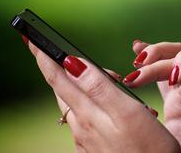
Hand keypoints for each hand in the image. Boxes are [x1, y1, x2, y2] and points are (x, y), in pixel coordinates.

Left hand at [25, 40, 180, 152]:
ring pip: (74, 103)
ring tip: (100, 77)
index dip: (44, 56)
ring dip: (80, 86)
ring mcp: (85, 138)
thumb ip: (98, 88)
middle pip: (63, 90)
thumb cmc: (149, 147)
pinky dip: (88, 104)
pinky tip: (101, 105)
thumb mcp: (127, 112)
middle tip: (69, 54)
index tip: (31, 39)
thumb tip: (72, 64)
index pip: (58, 78)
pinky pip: (83, 118)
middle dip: (62, 68)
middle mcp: (81, 126)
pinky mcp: (93, 146)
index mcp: (88, 113)